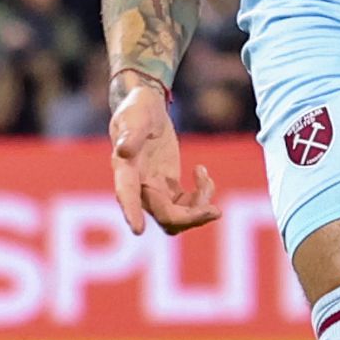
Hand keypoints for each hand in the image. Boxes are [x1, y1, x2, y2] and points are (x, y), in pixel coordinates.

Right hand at [109, 74, 220, 235]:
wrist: (147, 108)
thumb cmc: (138, 109)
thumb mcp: (136, 115)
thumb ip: (130, 132)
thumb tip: (123, 150)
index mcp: (125, 169)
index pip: (126, 194)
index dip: (131, 212)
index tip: (138, 231)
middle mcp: (138, 186)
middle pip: (162, 216)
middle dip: (190, 218)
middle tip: (215, 210)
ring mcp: (154, 190)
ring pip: (176, 218)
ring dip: (199, 209)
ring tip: (206, 180)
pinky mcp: (168, 188)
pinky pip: (187, 206)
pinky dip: (201, 196)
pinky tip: (202, 174)